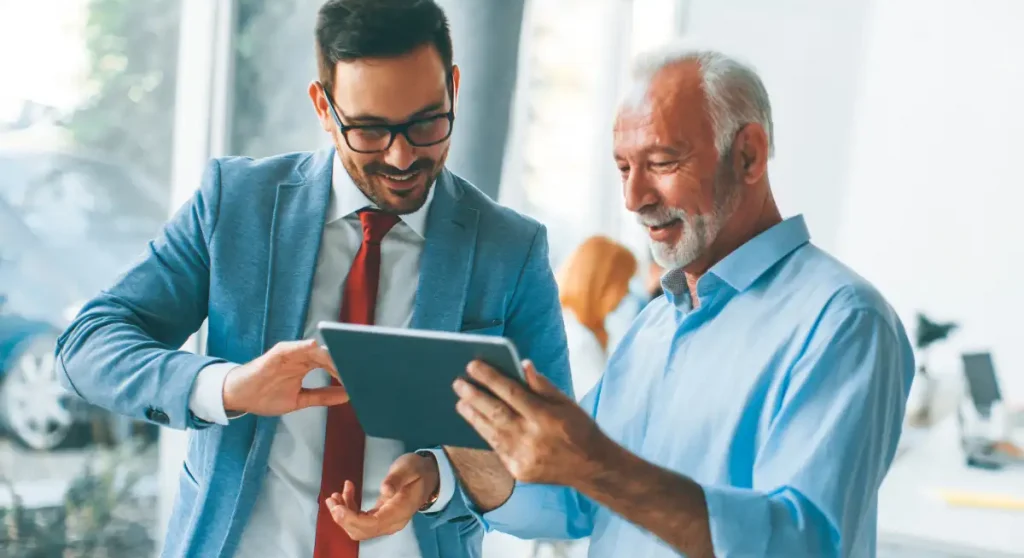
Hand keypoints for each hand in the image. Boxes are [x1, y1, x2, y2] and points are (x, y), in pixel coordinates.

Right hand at [222, 339, 346, 414]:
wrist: (240, 397)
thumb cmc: (266, 396)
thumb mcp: (300, 400)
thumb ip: (322, 397)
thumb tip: (346, 396)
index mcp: (307, 366)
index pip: (332, 364)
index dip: (346, 370)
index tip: (361, 376)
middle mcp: (301, 358)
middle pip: (327, 355)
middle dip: (342, 361)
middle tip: (358, 369)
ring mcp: (290, 354)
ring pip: (314, 350)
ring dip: (329, 354)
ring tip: (343, 360)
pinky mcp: (276, 354)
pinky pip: (291, 347)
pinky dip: (303, 346)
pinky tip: (314, 346)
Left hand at [326, 452, 439, 539]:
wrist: (429, 476)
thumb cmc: (418, 470)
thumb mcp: (409, 468)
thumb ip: (396, 479)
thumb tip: (385, 490)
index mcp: (400, 511)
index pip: (372, 524)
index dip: (351, 519)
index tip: (337, 507)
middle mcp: (392, 522)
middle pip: (362, 531)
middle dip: (342, 519)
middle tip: (332, 499)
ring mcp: (386, 522)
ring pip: (358, 528)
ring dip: (343, 515)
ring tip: (335, 496)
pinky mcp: (380, 517)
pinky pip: (361, 520)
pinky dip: (349, 510)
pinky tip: (346, 493)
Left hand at [453, 360, 609, 486]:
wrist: (591, 468)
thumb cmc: (579, 430)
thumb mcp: (567, 403)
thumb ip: (542, 385)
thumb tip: (522, 364)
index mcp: (545, 417)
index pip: (511, 392)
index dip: (490, 377)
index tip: (473, 365)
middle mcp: (531, 437)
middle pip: (495, 412)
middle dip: (474, 395)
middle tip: (458, 383)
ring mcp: (523, 457)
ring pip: (490, 432)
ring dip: (473, 415)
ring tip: (461, 401)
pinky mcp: (518, 471)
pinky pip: (496, 448)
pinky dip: (485, 433)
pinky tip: (476, 422)